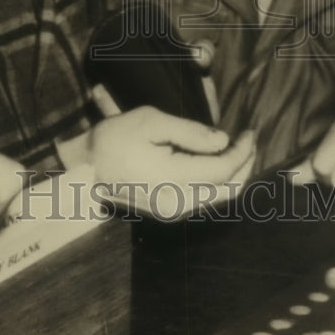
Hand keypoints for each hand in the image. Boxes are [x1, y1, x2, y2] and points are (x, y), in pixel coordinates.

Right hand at [86, 106, 255, 219]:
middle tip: (251, 140)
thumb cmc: (114, 140)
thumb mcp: (151, 122)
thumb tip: (223, 141)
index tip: (250, 131)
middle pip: (228, 190)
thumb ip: (190, 132)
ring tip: (240, 149)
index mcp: (173, 181)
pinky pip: (205, 199)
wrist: (83, 169)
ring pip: (219, 198)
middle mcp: (177, 204)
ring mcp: (172, 212)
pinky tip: (220, 162)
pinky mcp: (168, 212)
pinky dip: (219, 182)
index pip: (223, 170)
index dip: (242, 151)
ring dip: (235, 174)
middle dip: (246, 164)